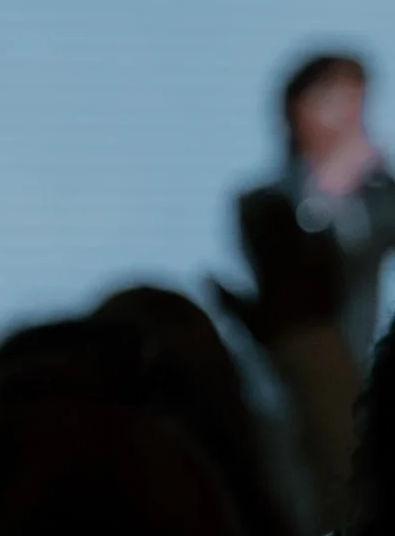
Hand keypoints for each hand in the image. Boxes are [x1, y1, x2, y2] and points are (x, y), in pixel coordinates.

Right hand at [217, 188, 345, 348]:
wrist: (310, 347)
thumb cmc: (274, 335)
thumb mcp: (242, 318)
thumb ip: (224, 294)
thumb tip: (205, 272)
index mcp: (265, 273)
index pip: (255, 237)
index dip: (249, 216)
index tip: (242, 198)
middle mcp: (288, 266)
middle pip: (281, 229)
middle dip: (274, 207)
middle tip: (270, 188)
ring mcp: (312, 268)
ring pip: (304, 234)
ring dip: (299, 215)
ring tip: (296, 198)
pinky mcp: (329, 274)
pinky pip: (328, 249)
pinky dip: (325, 235)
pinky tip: (324, 224)